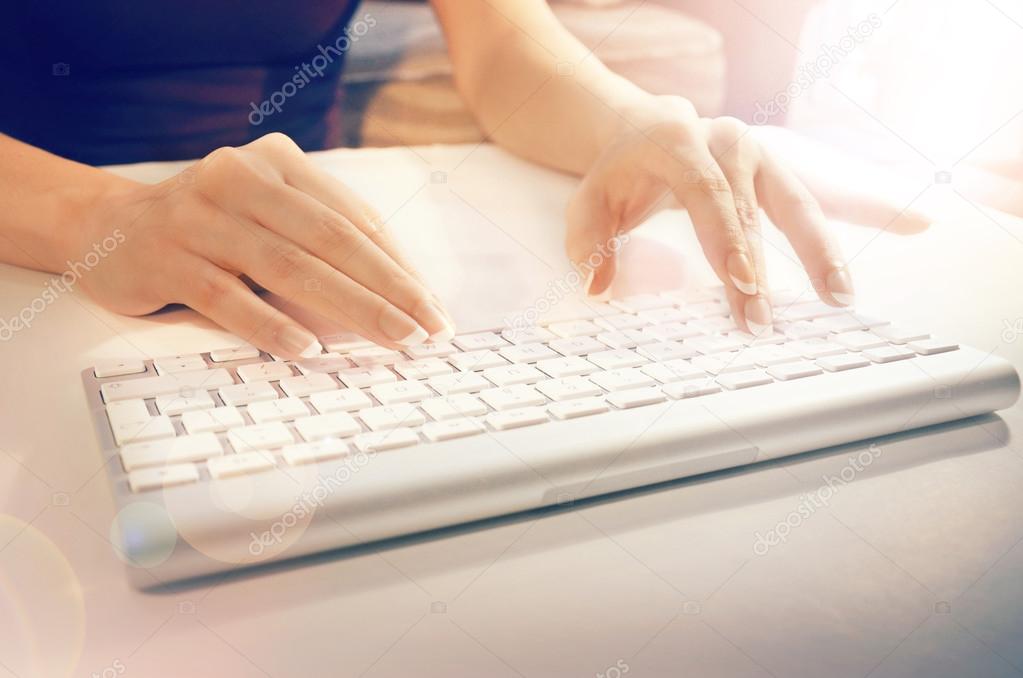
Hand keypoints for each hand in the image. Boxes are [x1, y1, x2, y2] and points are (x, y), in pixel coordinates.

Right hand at [70, 133, 454, 357]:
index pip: (353, 218)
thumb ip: (321, 242)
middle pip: (331, 239)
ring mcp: (199, 216)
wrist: (106, 227)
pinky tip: (307, 347)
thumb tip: (401, 298)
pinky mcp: (165, 257)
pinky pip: (226, 296)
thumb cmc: (211, 230)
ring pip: (287, 266)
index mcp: (278, 163)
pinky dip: (269, 323)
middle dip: (389, 288)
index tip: (435, 307)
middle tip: (429, 328)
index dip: (399, 265)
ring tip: (392, 338)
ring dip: (348, 307)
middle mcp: (240, 178)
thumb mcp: (267, 217)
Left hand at [565, 96, 854, 333]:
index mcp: (679, 141)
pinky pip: (808, 205)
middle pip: (750, 209)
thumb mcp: (590, 200)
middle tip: (762, 322)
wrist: (646, 127)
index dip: (726, 238)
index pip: (707, 191)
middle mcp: (727, 141)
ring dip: (819, 252)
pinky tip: (860, 265)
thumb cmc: (619, 172)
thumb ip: (588, 241)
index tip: (742, 283)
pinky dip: (831, 236)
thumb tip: (597, 288)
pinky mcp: (777, 170)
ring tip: (838, 298)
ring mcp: (759, 153)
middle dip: (761, 269)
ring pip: (796, 202)